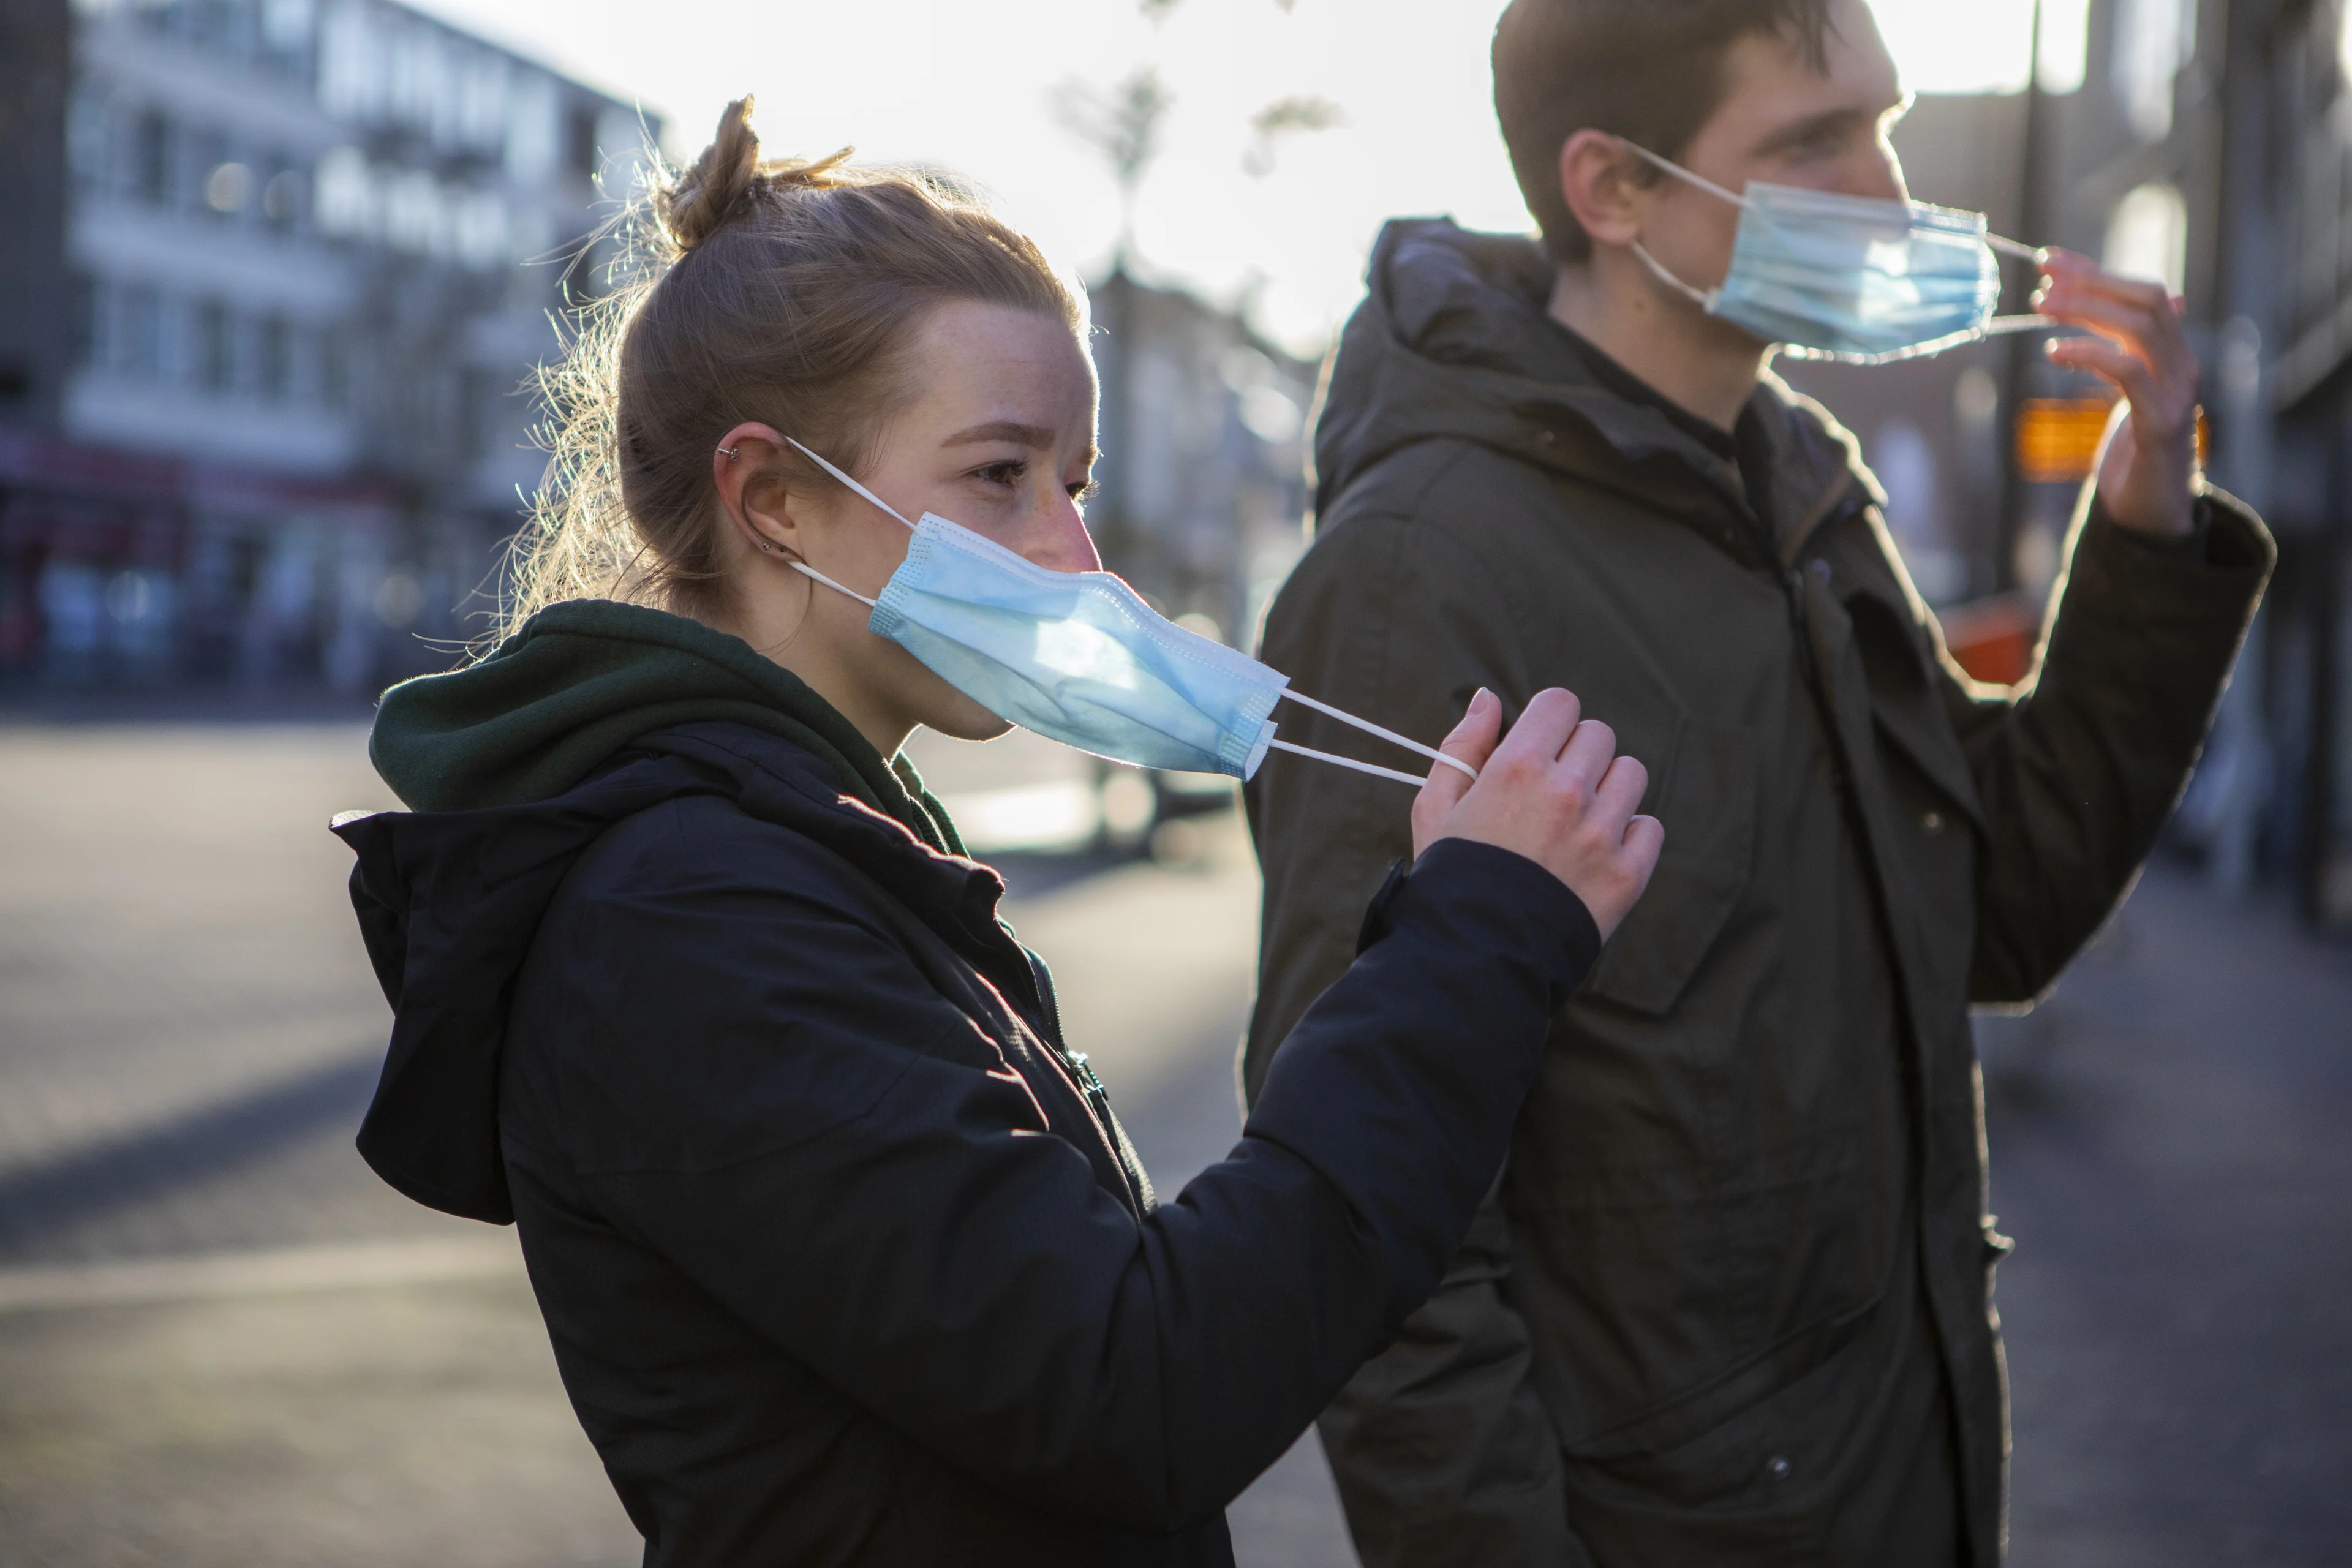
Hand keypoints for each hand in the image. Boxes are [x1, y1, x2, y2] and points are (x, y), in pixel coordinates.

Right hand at [1410, 688, 1663, 938]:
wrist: (1474, 955)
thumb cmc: (1451, 876)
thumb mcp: (1436, 807)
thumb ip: (1463, 745)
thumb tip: (1488, 699)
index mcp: (1517, 766)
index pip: (1561, 704)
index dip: (1551, 722)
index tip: (1542, 746)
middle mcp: (1565, 792)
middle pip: (1598, 736)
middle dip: (1578, 756)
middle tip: (1554, 792)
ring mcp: (1601, 834)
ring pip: (1630, 775)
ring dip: (1608, 790)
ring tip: (1578, 823)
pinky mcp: (1627, 874)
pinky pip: (1648, 827)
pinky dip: (1629, 836)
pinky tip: (1597, 855)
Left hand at [2034, 250, 2198, 537]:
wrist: (2155, 507)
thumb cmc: (2135, 447)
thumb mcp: (2127, 389)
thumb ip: (2123, 346)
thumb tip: (2121, 301)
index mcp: (2174, 350)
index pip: (2142, 291)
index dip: (2096, 270)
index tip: (2048, 259)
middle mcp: (2184, 362)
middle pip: (2147, 299)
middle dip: (2093, 283)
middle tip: (2041, 284)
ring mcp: (2179, 390)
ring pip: (2142, 328)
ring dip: (2087, 311)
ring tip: (2041, 309)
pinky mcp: (2163, 421)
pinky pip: (2129, 372)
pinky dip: (2090, 354)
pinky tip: (2054, 351)